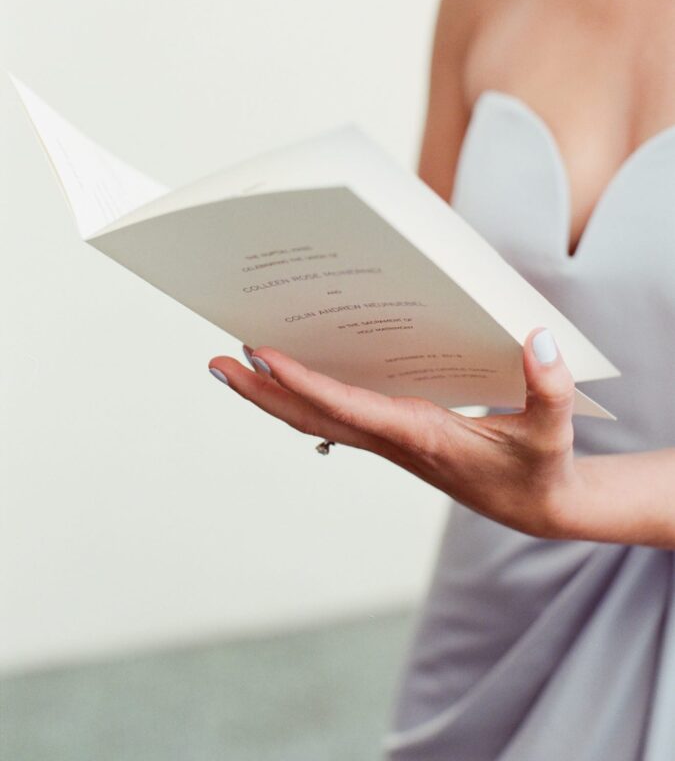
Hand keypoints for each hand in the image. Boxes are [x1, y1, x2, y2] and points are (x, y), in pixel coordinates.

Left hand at [207, 327, 582, 539]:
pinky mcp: (394, 436)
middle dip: (261, 391)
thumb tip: (538, 339)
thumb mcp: (553, 431)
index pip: (347, 408)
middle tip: (214, 362)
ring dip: (272, 394)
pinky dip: (304, 395)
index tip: (260, 355)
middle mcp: (392, 440)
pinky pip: (335, 415)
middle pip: (311, 416)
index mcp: (420, 435)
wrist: (536, 507)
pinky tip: (290, 375)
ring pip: (316, 417)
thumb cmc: (540, 467)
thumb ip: (549, 388)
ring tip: (233, 363)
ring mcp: (388, 441)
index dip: (302, 383)